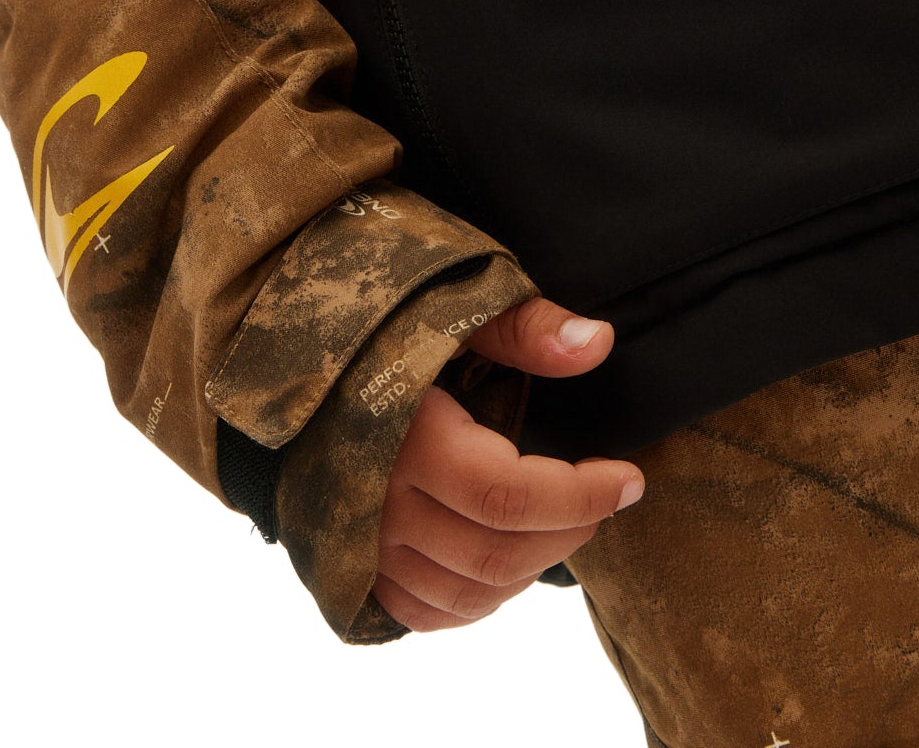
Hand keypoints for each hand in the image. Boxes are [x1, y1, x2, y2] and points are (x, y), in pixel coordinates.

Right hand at [374, 296, 644, 632]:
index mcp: (405, 438)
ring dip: (532, 568)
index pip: (509, 495)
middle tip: (607, 496)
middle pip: (495, 554)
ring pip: (466, 593)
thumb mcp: (452, 308)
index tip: (630, 478)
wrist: (288, 354)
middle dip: (569, 530)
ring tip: (567, 521)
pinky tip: (512, 558)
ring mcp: (361, 542)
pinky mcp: (351, 563)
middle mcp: (377, 504)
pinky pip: (425, 611)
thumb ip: (525, 328)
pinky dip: (480, 599)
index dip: (582, 494)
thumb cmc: (380, 324)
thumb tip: (598, 343)